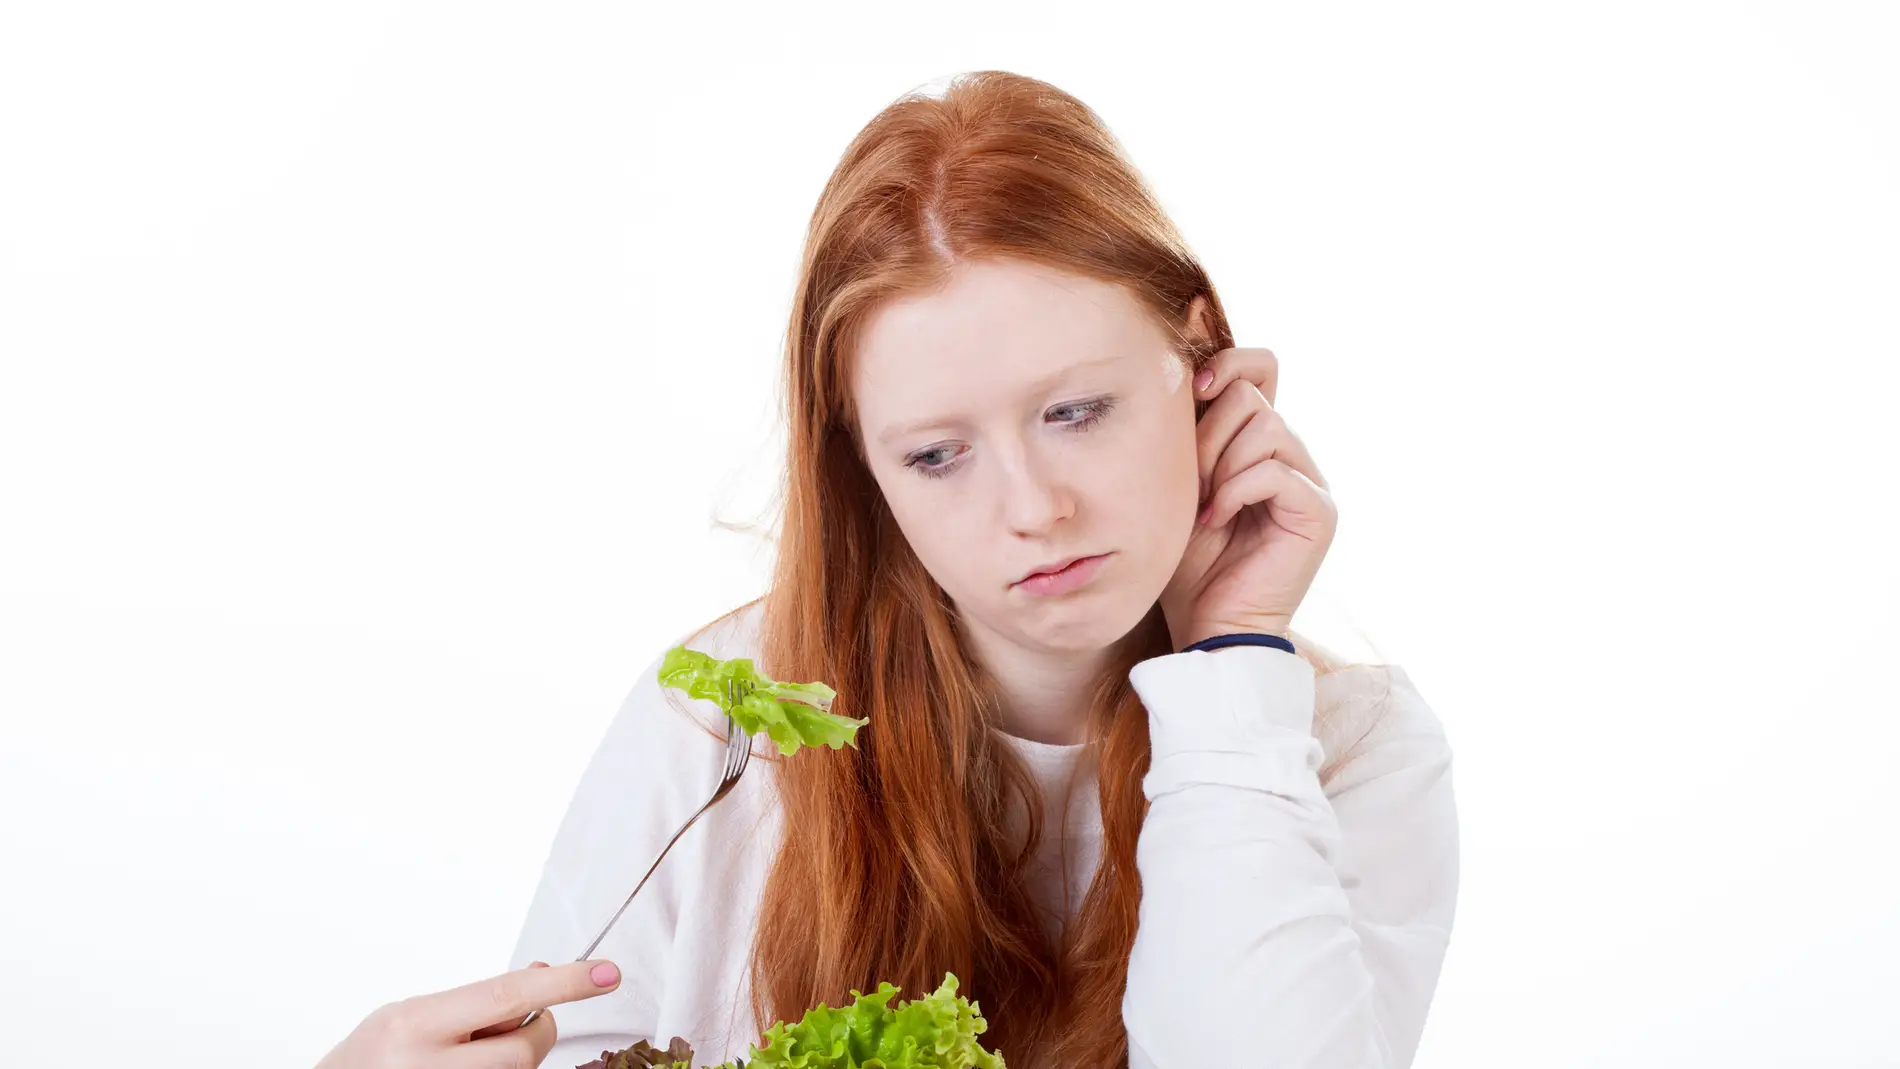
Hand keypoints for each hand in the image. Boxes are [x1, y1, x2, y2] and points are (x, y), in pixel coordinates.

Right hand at [314, 958, 620, 1068]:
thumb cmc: (373, 1055)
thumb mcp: (415, 1013)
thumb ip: (476, 1001)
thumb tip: (542, 976)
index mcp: (415, 1025)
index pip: (505, 996)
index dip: (563, 984)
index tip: (608, 974)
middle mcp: (425, 1066)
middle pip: (523, 1050)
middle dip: (539, 1032)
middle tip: (528, 1023)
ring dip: (518, 1059)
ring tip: (479, 1051)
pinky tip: (477, 1063)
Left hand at [1160, 346, 1336, 648]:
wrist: (1202, 623)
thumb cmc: (1180, 555)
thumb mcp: (1174, 473)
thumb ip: (1187, 416)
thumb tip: (1190, 312)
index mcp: (1261, 440)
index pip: (1260, 366)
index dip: (1225, 366)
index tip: (1189, 393)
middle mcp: (1294, 454)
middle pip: (1252, 395)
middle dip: (1206, 433)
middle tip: (1191, 482)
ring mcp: (1312, 482)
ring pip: (1262, 427)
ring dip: (1218, 466)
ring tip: (1205, 508)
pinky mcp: (1319, 512)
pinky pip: (1272, 470)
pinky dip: (1234, 492)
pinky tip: (1217, 522)